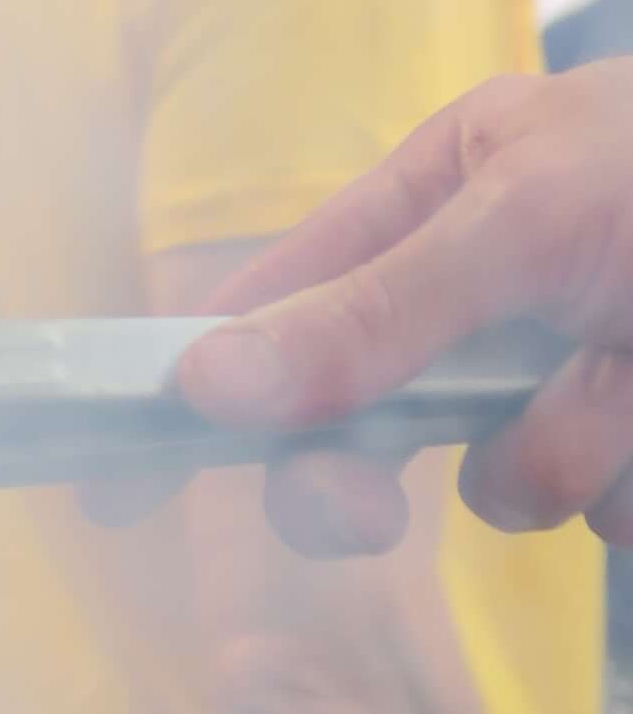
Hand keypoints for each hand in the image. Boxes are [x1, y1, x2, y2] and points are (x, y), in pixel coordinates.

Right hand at [174, 65, 632, 555]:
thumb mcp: (524, 220)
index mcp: (446, 194)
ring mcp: (576, 376)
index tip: (130, 483)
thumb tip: (209, 382)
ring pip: (508, 480)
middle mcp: (500, 290)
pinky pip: (603, 514)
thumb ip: (375, 310)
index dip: (210, 382)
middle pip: (372, 421)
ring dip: (565, 451)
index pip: (290, 296)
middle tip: (364, 518)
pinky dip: (632, 481)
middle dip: (363, 472)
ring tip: (631, 372)